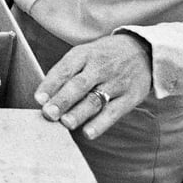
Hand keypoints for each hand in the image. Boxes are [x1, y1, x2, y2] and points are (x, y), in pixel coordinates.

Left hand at [34, 33, 151, 140]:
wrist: (143, 50)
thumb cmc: (104, 56)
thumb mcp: (85, 54)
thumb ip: (67, 73)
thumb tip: (46, 98)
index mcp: (85, 54)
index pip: (65, 69)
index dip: (51, 84)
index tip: (39, 98)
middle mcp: (100, 67)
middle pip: (79, 85)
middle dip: (63, 100)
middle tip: (49, 113)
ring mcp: (116, 82)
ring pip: (95, 99)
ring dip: (79, 113)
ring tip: (65, 123)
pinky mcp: (130, 97)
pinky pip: (114, 112)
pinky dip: (100, 123)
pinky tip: (88, 132)